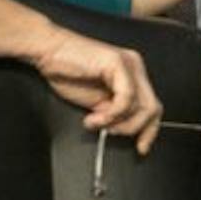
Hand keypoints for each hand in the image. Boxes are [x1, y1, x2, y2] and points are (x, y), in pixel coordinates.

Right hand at [30, 28, 162, 154]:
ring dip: (119, 123)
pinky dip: (111, 114)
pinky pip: (126, 99)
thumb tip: (123, 129)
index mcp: (132, 76)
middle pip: (152, 108)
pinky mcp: (118, 63)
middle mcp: (135, 68)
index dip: (149, 131)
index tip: (141, 148)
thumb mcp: (96, 102)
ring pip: (142, 107)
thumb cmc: (66, 73)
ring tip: (97, 123)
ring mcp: (129, 64)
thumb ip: (114, 113)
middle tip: (111, 132)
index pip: (152, 107)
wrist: (48, 51)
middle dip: (134, 129)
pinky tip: (94, 117)